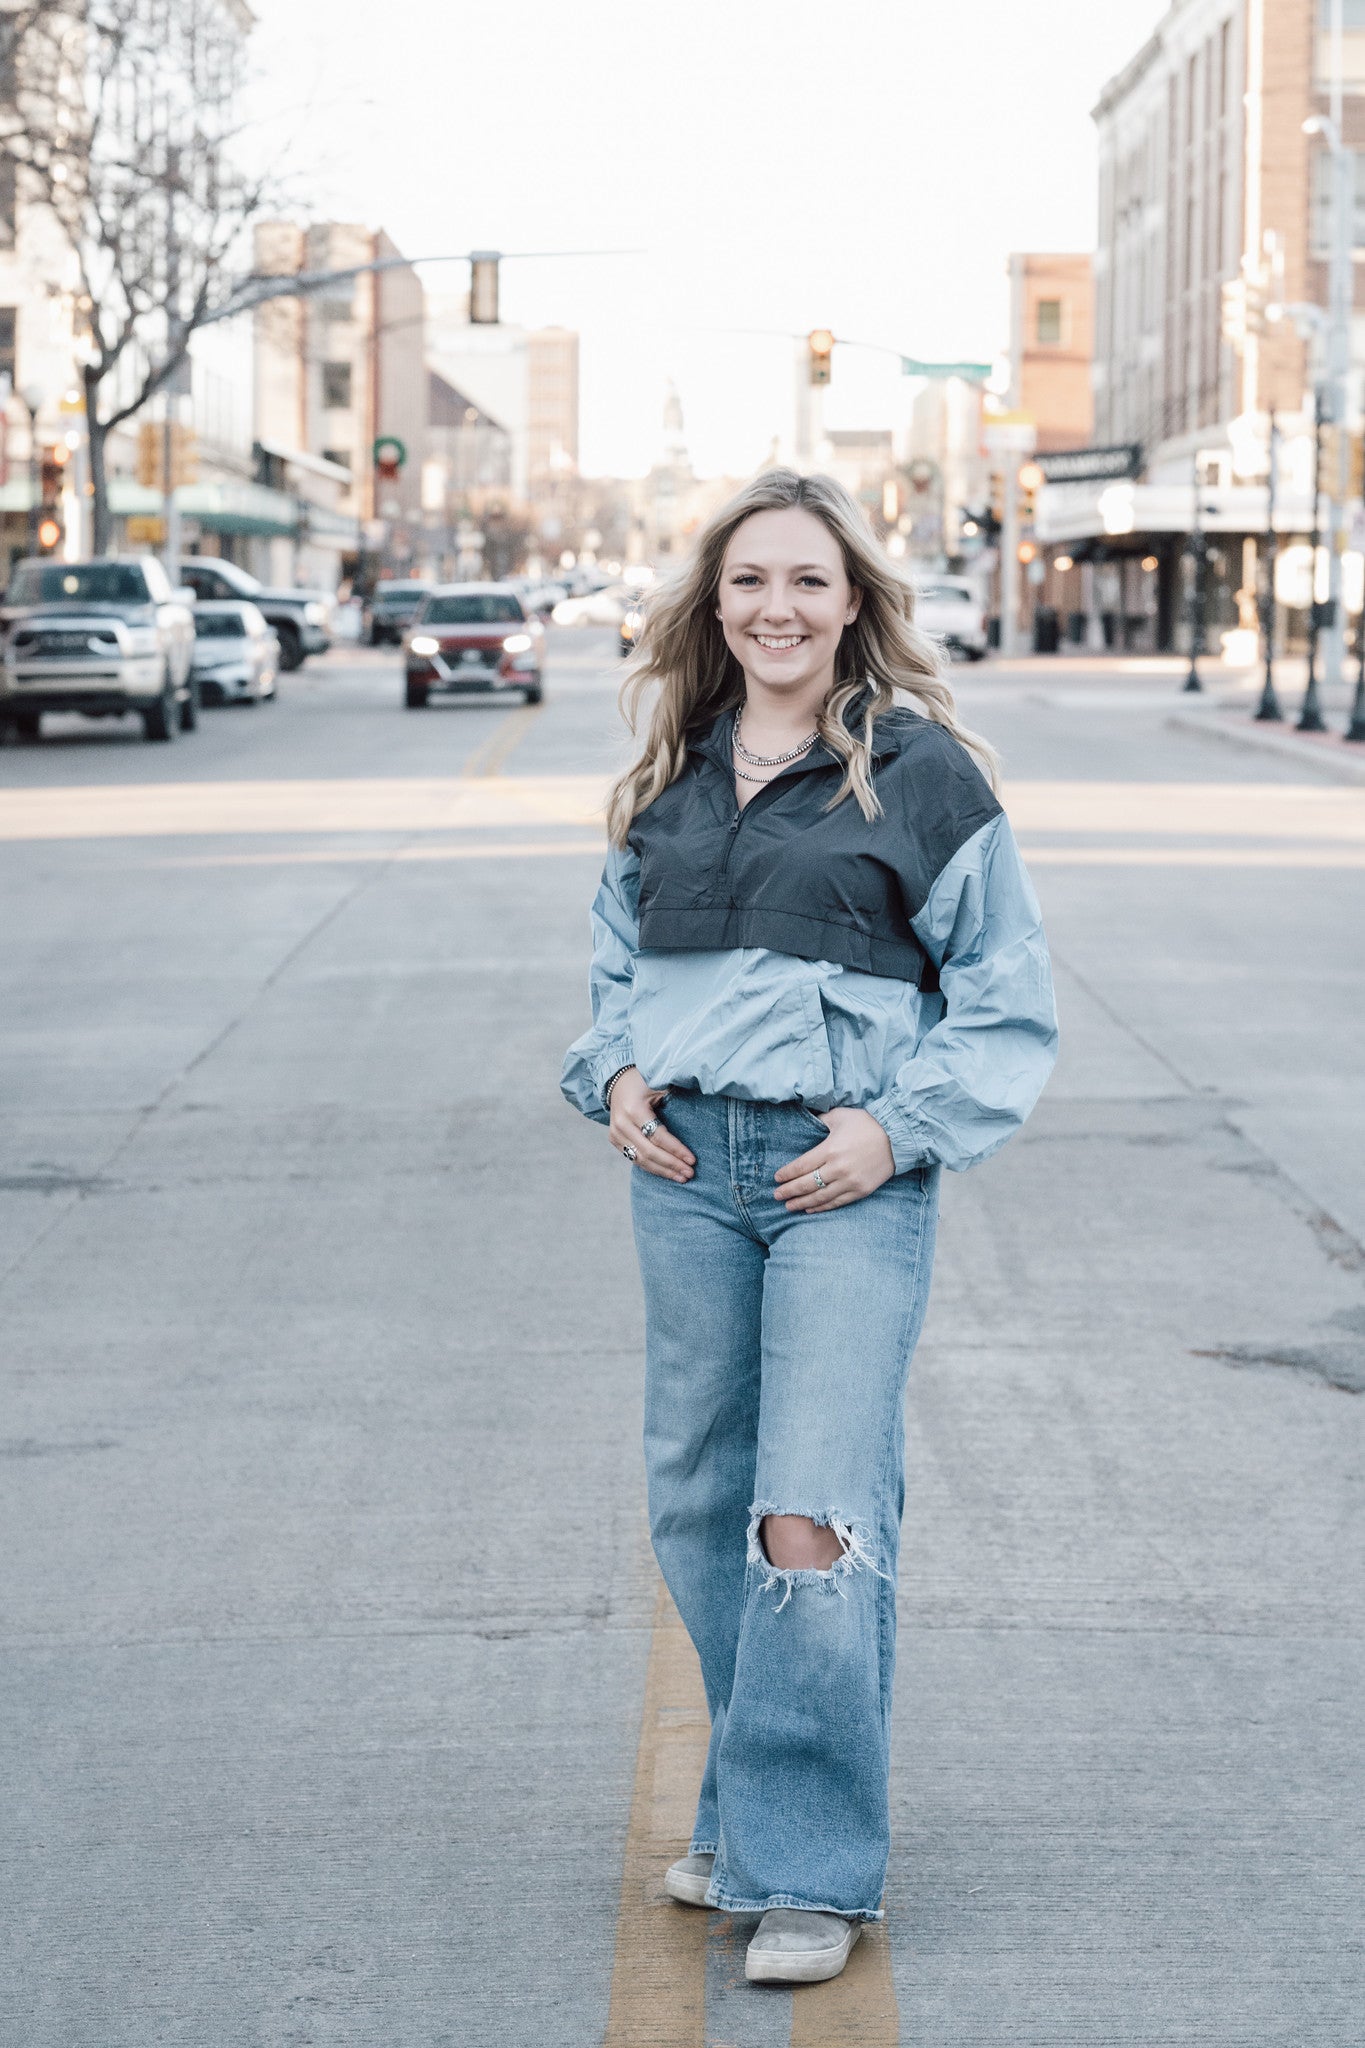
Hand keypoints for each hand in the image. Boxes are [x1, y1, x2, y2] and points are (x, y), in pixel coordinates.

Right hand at [608, 1068, 695, 1182]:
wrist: (617, 1080)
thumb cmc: (643, 1081)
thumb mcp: (659, 1083)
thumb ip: (675, 1096)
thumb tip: (702, 1107)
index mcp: (633, 1109)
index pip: (658, 1136)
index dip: (676, 1149)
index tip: (692, 1159)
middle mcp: (621, 1124)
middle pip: (649, 1152)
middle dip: (671, 1164)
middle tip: (690, 1173)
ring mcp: (615, 1134)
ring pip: (640, 1160)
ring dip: (662, 1171)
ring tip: (681, 1177)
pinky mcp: (615, 1140)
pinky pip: (634, 1158)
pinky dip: (652, 1167)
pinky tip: (667, 1172)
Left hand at [773, 1107, 893, 1212]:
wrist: (897, 1137)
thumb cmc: (866, 1123)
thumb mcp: (839, 1116)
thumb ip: (820, 1121)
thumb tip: (805, 1122)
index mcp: (830, 1149)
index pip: (802, 1166)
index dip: (787, 1174)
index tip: (776, 1178)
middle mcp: (838, 1168)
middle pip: (807, 1184)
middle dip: (789, 1191)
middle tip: (776, 1195)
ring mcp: (850, 1182)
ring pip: (820, 1197)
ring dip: (802, 1203)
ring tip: (788, 1206)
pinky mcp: (860, 1191)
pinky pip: (837, 1202)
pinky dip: (822, 1207)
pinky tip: (810, 1209)